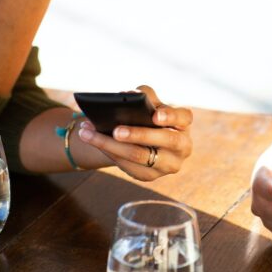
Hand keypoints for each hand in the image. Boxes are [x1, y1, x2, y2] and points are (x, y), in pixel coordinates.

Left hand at [77, 85, 192, 181]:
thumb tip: (127, 95)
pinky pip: (128, 166)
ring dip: (111, 144)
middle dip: (137, 134)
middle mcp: (182, 146)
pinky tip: (93, 141)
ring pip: (140, 156)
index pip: (183, 117)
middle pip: (163, 140)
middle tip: (115, 130)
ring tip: (89, 133)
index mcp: (183, 124)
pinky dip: (109, 152)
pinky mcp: (150, 176)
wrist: (142, 141)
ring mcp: (167, 164)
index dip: (171, 116)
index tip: (155, 115)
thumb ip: (143, 95)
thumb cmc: (147, 116)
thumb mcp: (149, 104)